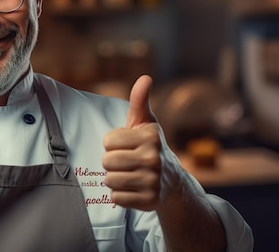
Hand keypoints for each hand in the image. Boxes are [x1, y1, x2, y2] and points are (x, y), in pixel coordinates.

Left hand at [102, 75, 163, 210]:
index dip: (113, 144)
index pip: (107, 141)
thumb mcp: (145, 122)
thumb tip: (145, 78)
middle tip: (127, 162)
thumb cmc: (150, 146)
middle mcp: (154, 158)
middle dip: (112, 162)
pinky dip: (120, 195)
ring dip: (115, 179)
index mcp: (150, 136)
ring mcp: (153, 181)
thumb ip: (140, 100)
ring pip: (110, 180)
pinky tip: (134, 189)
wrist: (172, 181)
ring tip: (130, 175)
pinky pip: (116, 198)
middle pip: (107, 161)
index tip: (127, 145)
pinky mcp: (150, 201)